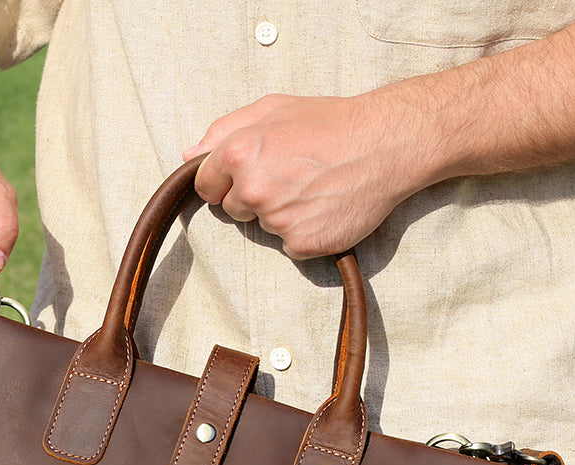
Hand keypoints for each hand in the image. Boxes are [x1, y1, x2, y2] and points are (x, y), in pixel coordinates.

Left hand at [184, 91, 434, 258]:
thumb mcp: (273, 108)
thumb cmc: (329, 122)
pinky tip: (324, 209)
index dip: (225, 181)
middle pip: (233, 209)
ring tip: (313, 188)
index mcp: (238, 153)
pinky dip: (305, 233)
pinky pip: (291, 245)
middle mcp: (253, 190)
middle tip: (291, 175)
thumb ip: (224, 130)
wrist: (385, 144)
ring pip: (264, 227)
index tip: (249, 173)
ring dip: (282, 214)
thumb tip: (189, 155)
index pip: (206, 186)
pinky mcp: (301, 244)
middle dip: (254, 197)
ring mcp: (277, 220)